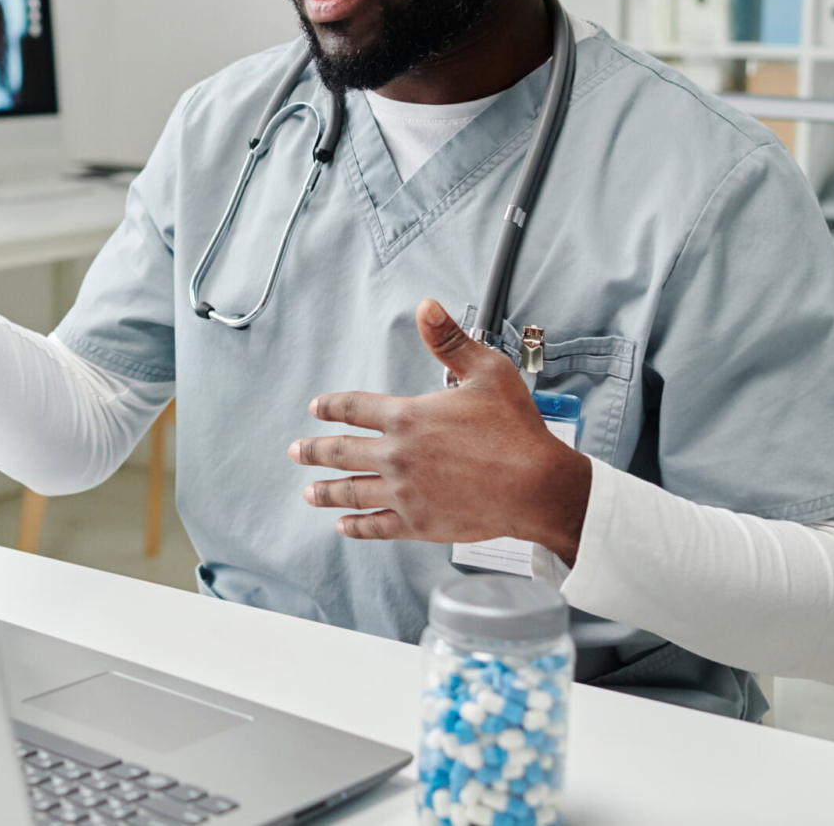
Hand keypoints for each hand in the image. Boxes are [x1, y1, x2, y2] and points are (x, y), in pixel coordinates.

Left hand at [286, 299, 592, 563]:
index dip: (331, 406)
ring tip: (309, 493)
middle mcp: (397, 455)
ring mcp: (404, 492)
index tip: (316, 408)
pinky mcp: (418, 524)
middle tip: (295, 451)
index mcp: (408, 417)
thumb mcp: (488, 372)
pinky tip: (344, 525)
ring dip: (326, 491)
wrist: (538, 487)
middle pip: (341, 452)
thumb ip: (451, 340)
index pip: (355, 408)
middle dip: (314, 451)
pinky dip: (356, 526)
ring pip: (352, 491)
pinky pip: (376, 527)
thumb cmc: (517, 430)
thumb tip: (426, 307)